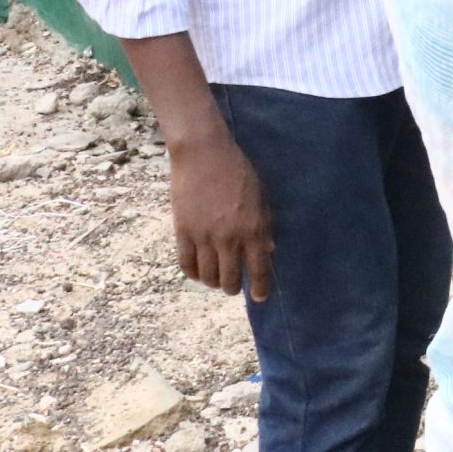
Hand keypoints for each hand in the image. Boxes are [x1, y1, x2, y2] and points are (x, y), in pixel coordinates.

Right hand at [167, 130, 274, 300]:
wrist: (205, 154)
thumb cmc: (239, 171)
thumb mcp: (263, 196)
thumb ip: (266, 225)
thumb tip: (269, 251)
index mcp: (255, 228)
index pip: (260, 270)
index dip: (261, 288)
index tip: (261, 297)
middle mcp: (230, 237)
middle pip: (231, 279)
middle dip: (235, 288)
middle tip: (235, 286)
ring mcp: (205, 236)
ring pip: (208, 276)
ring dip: (214, 283)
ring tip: (218, 280)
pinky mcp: (183, 231)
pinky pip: (186, 264)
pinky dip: (193, 273)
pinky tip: (199, 272)